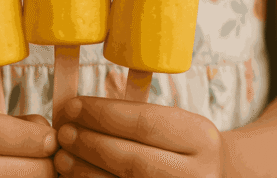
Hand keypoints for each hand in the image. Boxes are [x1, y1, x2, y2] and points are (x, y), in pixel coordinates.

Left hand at [54, 97, 224, 177]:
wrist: (214, 177)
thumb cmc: (182, 148)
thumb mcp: (175, 126)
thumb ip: (135, 120)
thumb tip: (78, 113)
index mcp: (202, 138)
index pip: (144, 122)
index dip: (102, 114)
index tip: (73, 106)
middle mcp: (198, 174)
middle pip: (131, 158)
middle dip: (89, 143)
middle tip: (62, 132)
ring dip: (85, 171)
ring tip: (62, 157)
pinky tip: (77, 177)